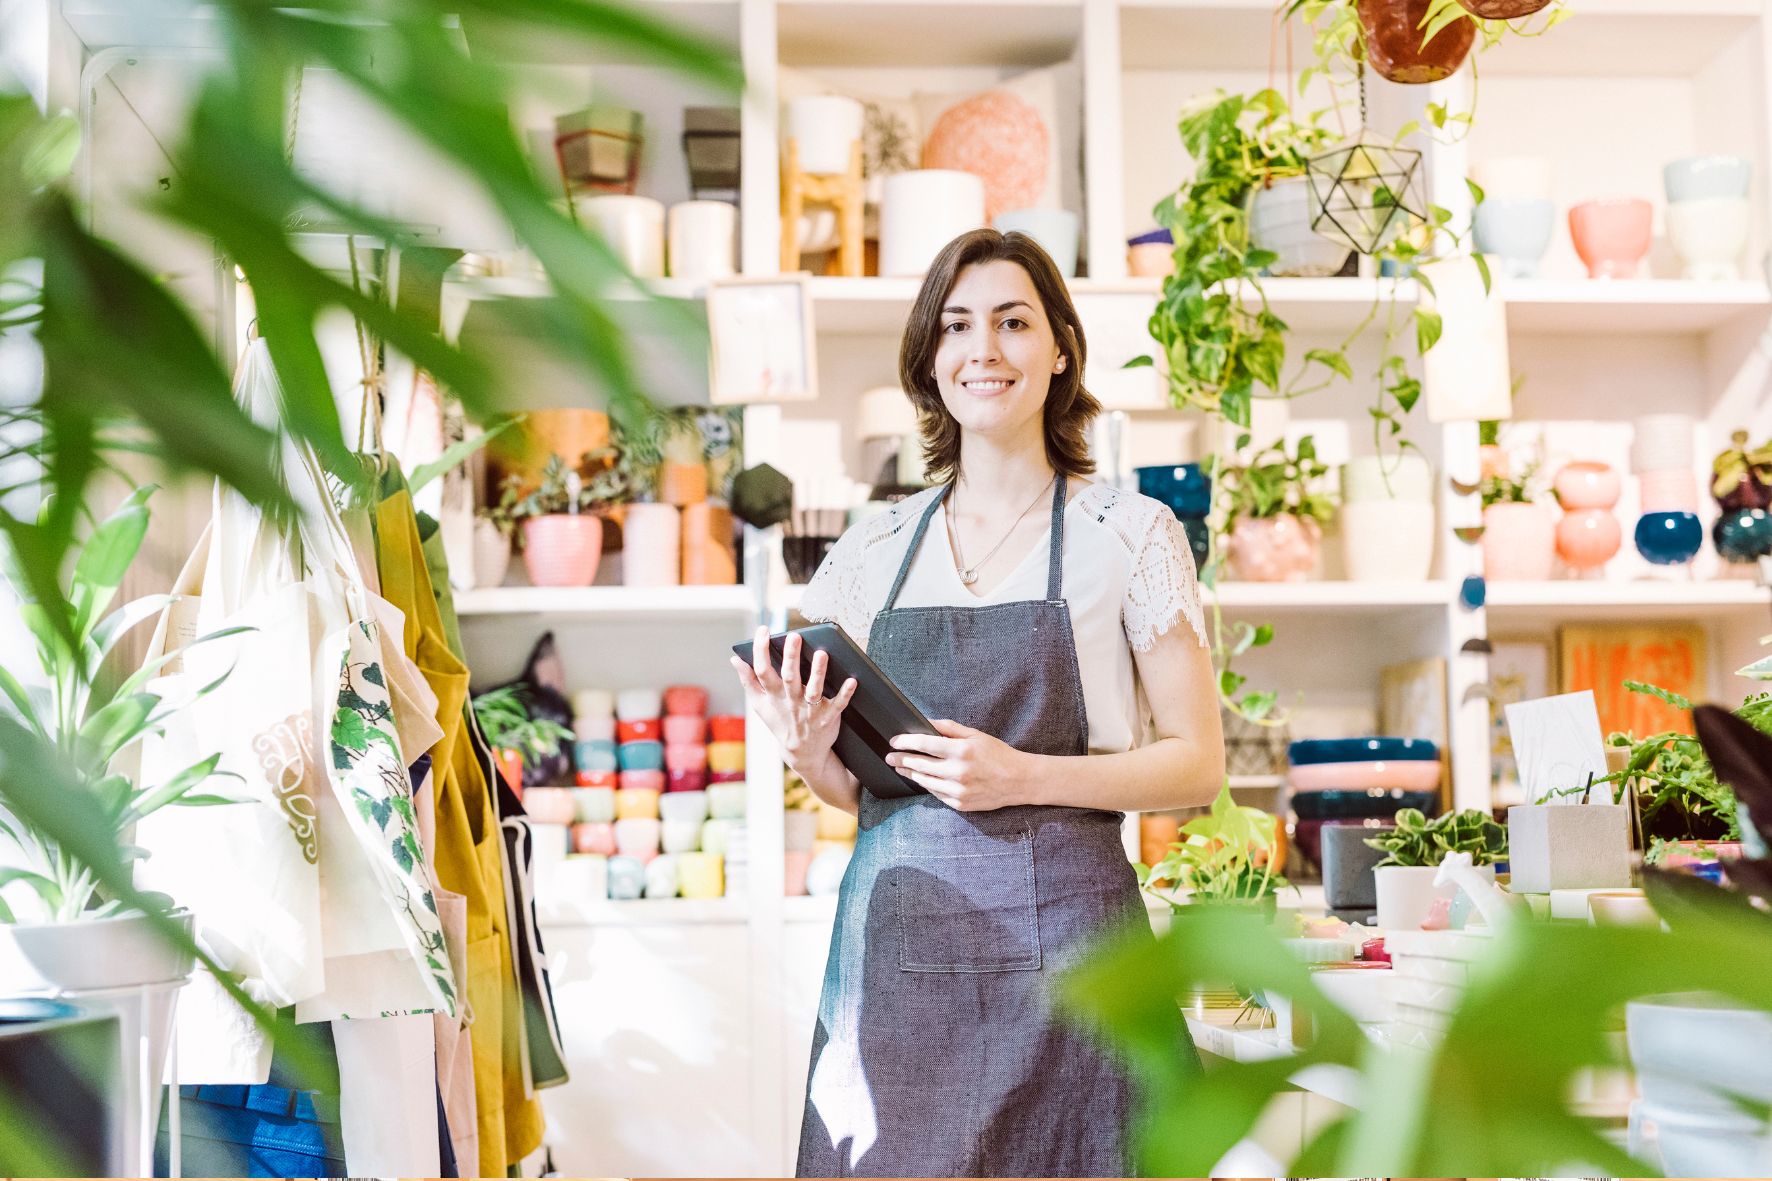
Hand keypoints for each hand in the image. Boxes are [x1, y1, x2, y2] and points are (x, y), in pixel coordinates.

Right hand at [729, 626, 856, 774]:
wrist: (801, 752)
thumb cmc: (780, 721)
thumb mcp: (759, 704)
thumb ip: (748, 681)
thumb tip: (734, 660)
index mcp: (774, 696)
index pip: (763, 671)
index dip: (761, 650)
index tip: (763, 630)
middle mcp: (791, 701)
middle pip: (790, 677)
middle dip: (791, 657)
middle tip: (794, 636)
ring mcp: (810, 710)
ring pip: (814, 690)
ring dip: (818, 673)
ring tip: (821, 653)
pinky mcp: (828, 717)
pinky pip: (838, 705)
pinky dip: (845, 693)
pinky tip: (852, 680)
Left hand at [885, 719, 1031, 811]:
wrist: (1019, 780)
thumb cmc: (998, 754)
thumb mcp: (975, 735)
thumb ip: (949, 728)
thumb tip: (926, 722)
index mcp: (962, 751)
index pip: (924, 744)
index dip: (905, 742)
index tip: (894, 741)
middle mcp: (958, 772)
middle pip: (920, 765)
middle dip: (901, 759)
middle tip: (890, 757)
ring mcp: (958, 791)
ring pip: (925, 782)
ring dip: (910, 774)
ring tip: (901, 768)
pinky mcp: (960, 804)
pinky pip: (936, 794)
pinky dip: (927, 785)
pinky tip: (921, 779)